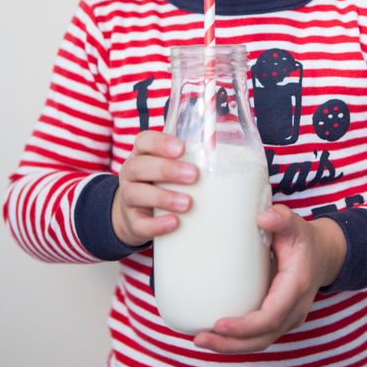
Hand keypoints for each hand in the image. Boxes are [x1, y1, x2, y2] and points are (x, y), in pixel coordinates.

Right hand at [111, 130, 197, 246]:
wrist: (139, 214)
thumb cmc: (164, 182)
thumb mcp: (173, 166)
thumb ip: (194, 159)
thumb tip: (237, 162)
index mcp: (143, 154)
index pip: (144, 141)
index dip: (160, 143)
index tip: (182, 148)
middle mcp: (131, 173)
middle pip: (139, 166)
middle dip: (167, 170)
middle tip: (193, 176)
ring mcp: (128, 198)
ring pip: (135, 194)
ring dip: (163, 197)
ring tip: (188, 204)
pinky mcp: (133, 222)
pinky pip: (139, 224)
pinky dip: (156, 225)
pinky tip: (174, 223)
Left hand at [193, 205, 346, 353]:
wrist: (323, 255)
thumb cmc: (303, 239)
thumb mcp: (295, 225)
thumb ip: (282, 218)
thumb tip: (263, 217)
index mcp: (296, 287)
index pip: (271, 316)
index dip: (245, 325)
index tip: (219, 324)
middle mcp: (295, 309)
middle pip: (263, 337)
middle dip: (231, 343)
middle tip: (199, 338)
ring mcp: (289, 318)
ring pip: (260, 342)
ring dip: (230, 346)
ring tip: (200, 339)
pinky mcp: (279, 321)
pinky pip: (259, 336)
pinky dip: (237, 340)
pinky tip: (214, 334)